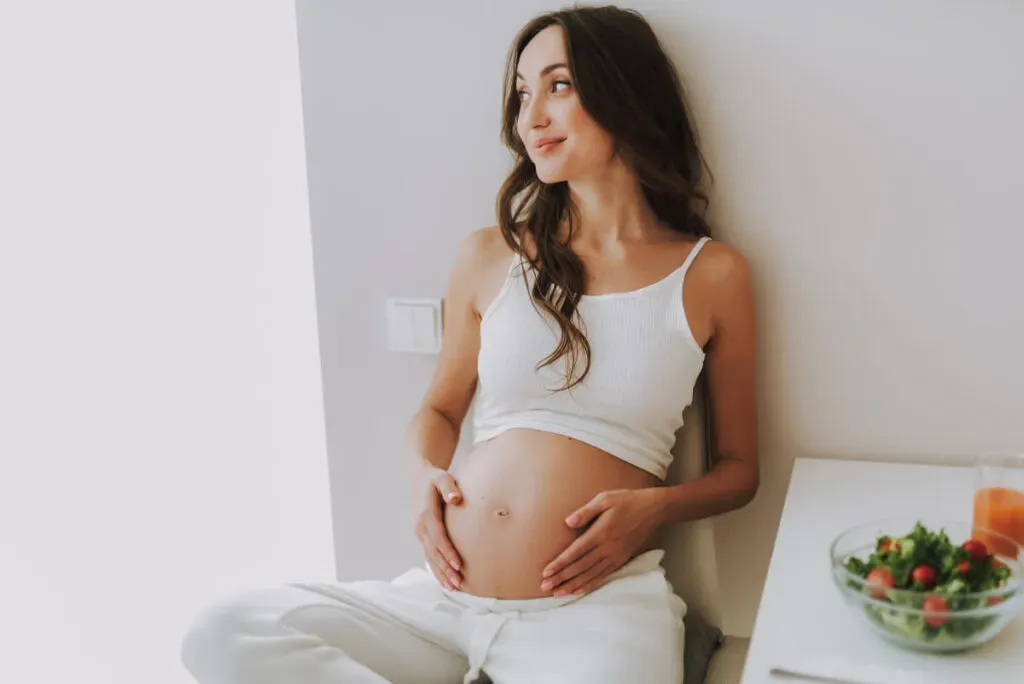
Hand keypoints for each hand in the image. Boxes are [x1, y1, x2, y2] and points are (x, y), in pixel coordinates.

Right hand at [412, 466, 463, 590]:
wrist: (419, 477)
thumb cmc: (434, 478)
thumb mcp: (442, 477)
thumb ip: (449, 487)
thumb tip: (455, 499)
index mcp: (426, 515)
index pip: (438, 538)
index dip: (448, 553)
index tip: (458, 565)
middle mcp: (420, 527)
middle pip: (433, 553)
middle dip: (445, 569)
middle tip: (458, 584)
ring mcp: (419, 533)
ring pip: (430, 557)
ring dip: (440, 573)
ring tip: (452, 587)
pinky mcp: (422, 536)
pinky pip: (429, 555)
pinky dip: (436, 568)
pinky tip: (444, 579)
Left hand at [541, 487, 662, 595]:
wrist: (652, 510)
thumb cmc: (625, 500)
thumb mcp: (605, 498)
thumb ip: (585, 511)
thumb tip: (568, 522)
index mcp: (600, 533)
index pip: (575, 552)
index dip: (560, 564)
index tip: (546, 572)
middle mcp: (607, 548)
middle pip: (580, 567)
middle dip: (561, 578)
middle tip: (545, 587)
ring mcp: (615, 556)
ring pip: (590, 575)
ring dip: (572, 585)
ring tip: (557, 593)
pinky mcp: (621, 560)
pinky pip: (602, 576)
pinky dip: (589, 584)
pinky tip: (578, 590)